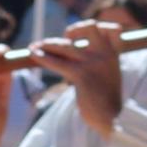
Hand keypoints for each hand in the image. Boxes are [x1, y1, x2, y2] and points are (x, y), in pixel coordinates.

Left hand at [34, 19, 127, 137]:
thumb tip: (79, 62)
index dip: (99, 27)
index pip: (113, 30)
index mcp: (113, 56)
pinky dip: (43, 57)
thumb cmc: (108, 104)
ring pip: (66, 45)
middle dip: (73, 30)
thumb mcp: (108, 78)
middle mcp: (104, 55)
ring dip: (47, 44)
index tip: (84, 36)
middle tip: (63, 41)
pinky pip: (57, 62)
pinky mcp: (81, 76)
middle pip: (90, 27)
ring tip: (34, 47)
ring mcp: (93, 64)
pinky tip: (33, 54)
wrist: (113, 120)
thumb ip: (98, 66)